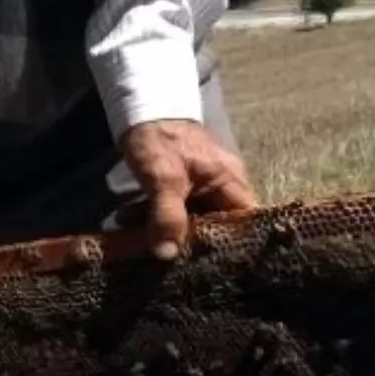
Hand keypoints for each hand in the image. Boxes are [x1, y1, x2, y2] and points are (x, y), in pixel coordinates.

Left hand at [120, 120, 255, 260]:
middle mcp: (222, 188)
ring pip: (189, 222)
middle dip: (190, 245)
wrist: (139, 109)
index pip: (245, 224)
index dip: (233, 246)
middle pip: (216, 228)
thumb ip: (167, 215)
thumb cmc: (160, 138)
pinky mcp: (180, 189)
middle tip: (167, 261)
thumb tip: (168, 253)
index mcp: (230, 183)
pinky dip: (153, 219)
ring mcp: (200, 189)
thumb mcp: (164, 178)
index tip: (210, 266)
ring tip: (139, 245)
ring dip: (164, 232)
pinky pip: (172, 212)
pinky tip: (129, 225)